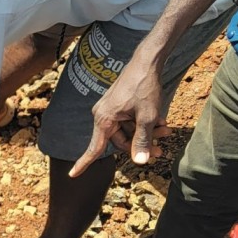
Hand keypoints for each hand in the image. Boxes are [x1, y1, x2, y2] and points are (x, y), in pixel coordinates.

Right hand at [71, 54, 169, 175]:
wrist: (147, 61)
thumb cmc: (144, 86)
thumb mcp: (146, 116)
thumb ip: (143, 140)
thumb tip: (140, 162)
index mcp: (104, 119)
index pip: (94, 148)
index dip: (83, 163)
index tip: (72, 175)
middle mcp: (103, 115)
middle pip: (120, 141)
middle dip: (141, 144)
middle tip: (161, 149)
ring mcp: (111, 109)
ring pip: (128, 131)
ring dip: (146, 133)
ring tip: (165, 129)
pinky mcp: (119, 105)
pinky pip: (130, 121)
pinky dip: (144, 123)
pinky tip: (160, 120)